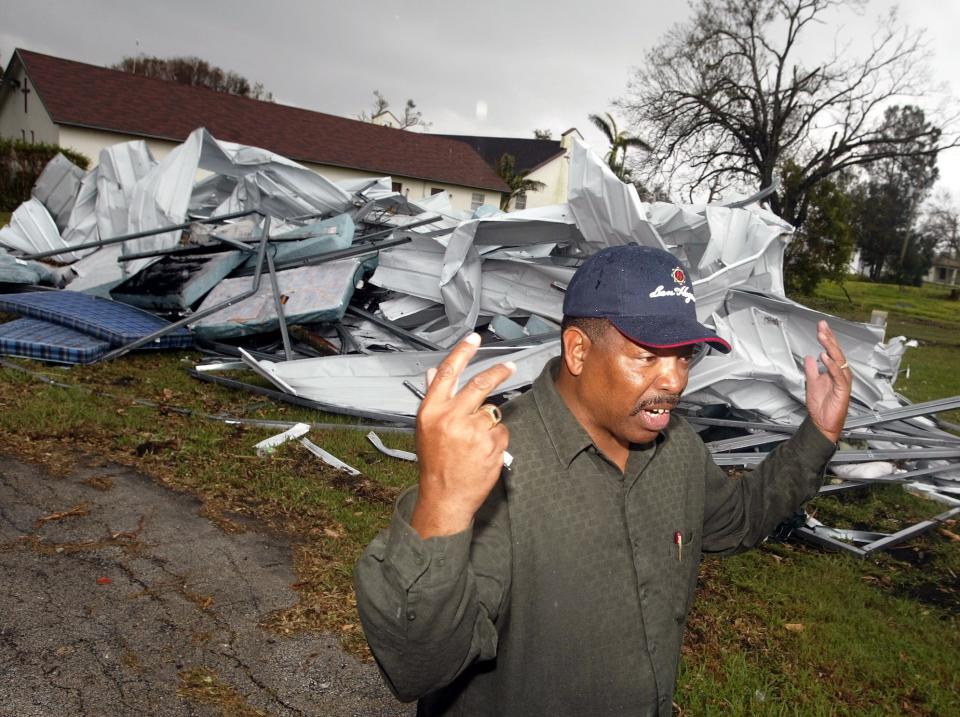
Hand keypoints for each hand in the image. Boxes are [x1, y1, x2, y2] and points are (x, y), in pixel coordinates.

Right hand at [411, 333, 515, 537]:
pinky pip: (502, 431)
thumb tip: (435, 372)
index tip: (474, 338)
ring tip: (476, 440)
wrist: (445, 496)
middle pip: (480, 384)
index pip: (449, 372)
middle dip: (499, 372)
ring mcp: (472, 431)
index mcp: (432, 411)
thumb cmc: (435, 462)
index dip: (462, 352)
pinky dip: (497, 438)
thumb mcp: (426, 427)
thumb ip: (434, 397)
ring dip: (490, 422)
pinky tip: (484, 451)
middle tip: (510, 367)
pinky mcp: (491, 444)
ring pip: (493, 411)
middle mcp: (451, 418)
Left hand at [802, 320, 851, 443]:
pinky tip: (825, 356)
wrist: (822, 423)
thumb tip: (809, 357)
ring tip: (822, 336)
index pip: (831, 351)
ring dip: (830, 347)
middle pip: (836, 352)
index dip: (827, 338)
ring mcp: (843, 381)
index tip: (821, 326)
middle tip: (822, 326)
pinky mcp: (843, 389)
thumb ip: (811, 369)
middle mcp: (840, 374)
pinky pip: (838, 375)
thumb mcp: (811, 382)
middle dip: (829, 338)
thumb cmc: (820, 406)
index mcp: (834, 371)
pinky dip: (831, 365)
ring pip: (838, 360)